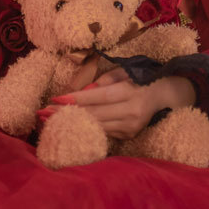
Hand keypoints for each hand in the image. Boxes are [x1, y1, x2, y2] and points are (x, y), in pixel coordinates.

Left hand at [42, 68, 195, 139]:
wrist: (165, 98)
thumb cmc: (141, 80)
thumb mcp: (125, 73)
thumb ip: (104, 81)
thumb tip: (82, 92)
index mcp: (130, 93)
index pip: (99, 97)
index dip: (77, 99)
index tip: (55, 99)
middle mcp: (130, 113)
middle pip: (94, 114)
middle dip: (67, 113)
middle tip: (43, 113)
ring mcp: (130, 128)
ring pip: (96, 126)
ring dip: (72, 123)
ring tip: (50, 120)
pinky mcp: (128, 136)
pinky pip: (102, 132)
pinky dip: (85, 128)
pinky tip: (69, 125)